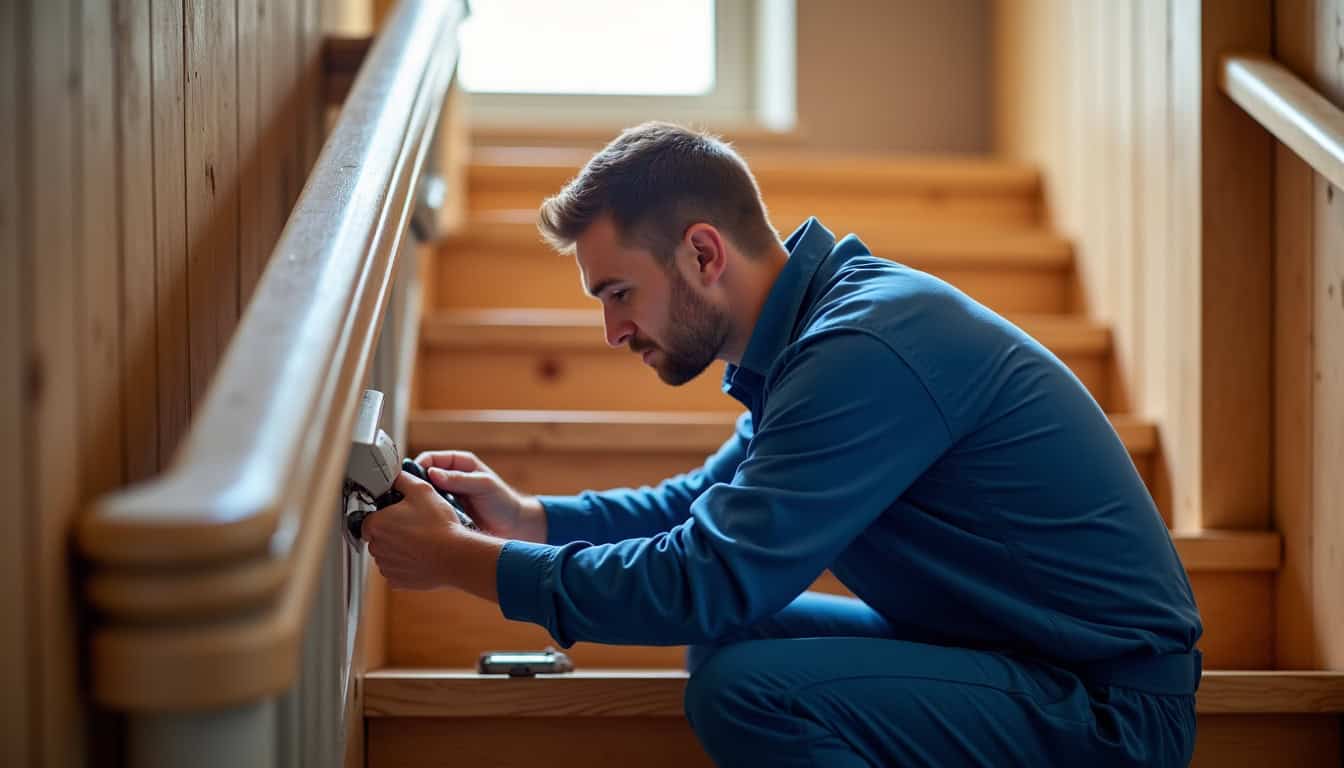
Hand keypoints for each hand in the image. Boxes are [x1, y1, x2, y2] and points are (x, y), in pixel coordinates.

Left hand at [363, 469, 461, 589]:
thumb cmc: (438, 525)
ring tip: (420, 541)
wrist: (454, 556)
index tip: (399, 515)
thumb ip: (402, 480)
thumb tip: (395, 476)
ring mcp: (386, 566)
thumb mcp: (422, 490)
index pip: (369, 519)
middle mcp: (376, 547)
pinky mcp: (396, 581)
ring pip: (387, 554)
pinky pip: (396, 570)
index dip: (384, 515)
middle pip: (377, 537)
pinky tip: (420, 556)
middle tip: (413, 526)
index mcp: (376, 524)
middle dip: (391, 532)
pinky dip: (405, 564)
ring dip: (398, 548)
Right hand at [413, 450, 545, 541]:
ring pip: (423, 495)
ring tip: (416, 511)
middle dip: (414, 485)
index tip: (412, 478)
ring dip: (419, 502)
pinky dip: (425, 514)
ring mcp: (446, 496)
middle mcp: (449, 478)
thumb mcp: (483, 486)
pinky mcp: (445, 513)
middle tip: (410, 497)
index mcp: (459, 464)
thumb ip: (460, 479)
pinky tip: (424, 522)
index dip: (418, 466)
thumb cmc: (502, 501)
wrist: (512, 526)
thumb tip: (432, 473)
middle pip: (422, 477)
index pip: (430, 459)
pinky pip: (429, 511)